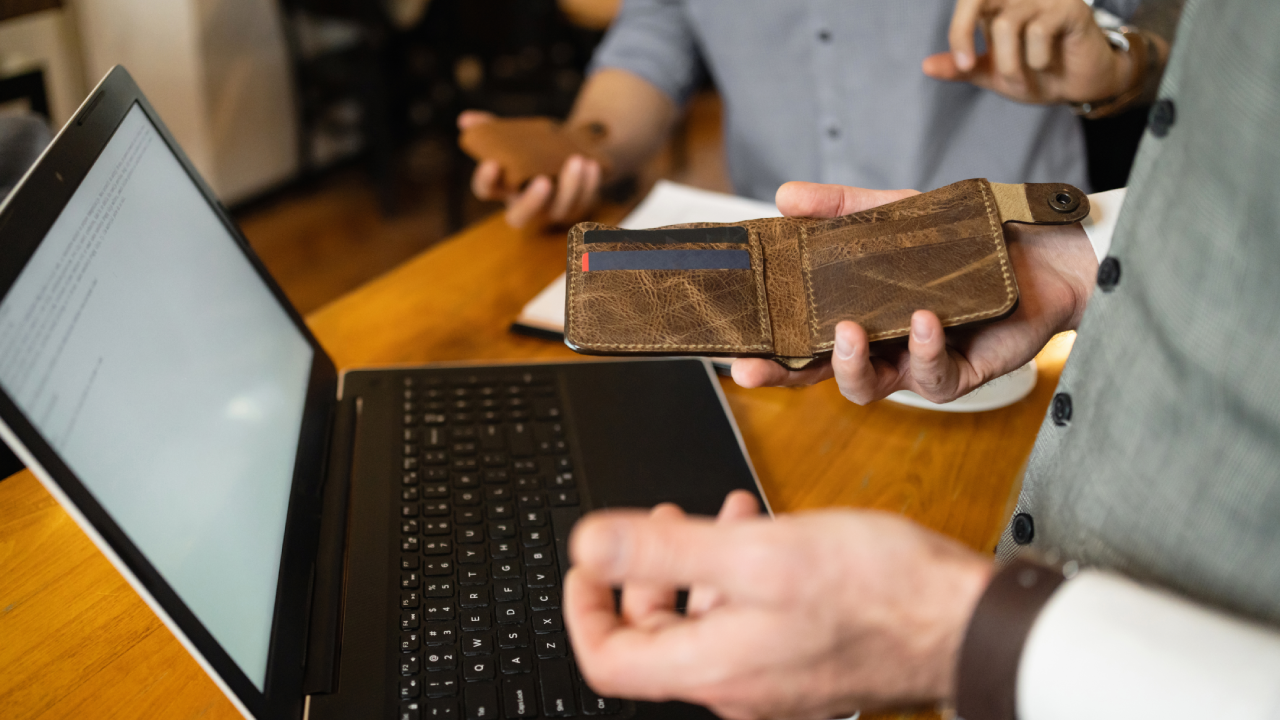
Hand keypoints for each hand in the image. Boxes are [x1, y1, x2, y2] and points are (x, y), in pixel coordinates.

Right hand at [459, 110, 602, 228]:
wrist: (570, 150)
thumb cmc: (535, 146)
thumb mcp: (515, 135)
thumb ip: (491, 127)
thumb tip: (466, 120)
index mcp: (503, 187)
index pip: (486, 191)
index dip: (486, 180)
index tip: (492, 163)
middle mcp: (525, 205)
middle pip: (519, 218)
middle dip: (532, 202)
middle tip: (543, 181)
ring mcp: (552, 211)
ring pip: (560, 209)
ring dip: (570, 187)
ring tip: (577, 160)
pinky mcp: (578, 207)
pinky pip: (585, 201)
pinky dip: (590, 184)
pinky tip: (592, 165)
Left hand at [564, 492, 993, 718]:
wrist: (966, 624)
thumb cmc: (879, 590)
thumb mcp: (757, 552)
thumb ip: (663, 551)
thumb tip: (587, 546)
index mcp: (713, 667)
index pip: (608, 660)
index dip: (583, 609)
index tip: (587, 566)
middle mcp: (739, 687)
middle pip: (656, 638)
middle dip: (649, 572)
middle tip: (662, 520)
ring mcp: (775, 682)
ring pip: (708, 623)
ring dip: (701, 564)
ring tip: (724, 510)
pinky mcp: (807, 667)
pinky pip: (752, 625)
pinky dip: (744, 578)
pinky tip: (769, 535)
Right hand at [731, 182, 1096, 403]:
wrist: (1044, 251)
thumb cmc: (968, 240)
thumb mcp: (895, 215)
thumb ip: (841, 207)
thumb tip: (784, 195)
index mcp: (858, 316)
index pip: (801, 342)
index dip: (767, 352)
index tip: (733, 352)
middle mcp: (880, 347)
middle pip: (818, 375)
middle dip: (783, 376)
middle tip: (752, 368)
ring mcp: (916, 364)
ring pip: (866, 388)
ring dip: (848, 364)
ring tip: (847, 330)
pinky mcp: (959, 373)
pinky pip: (931, 376)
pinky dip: (923, 347)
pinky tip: (923, 318)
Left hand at [921, 0, 1135, 104]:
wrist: (1077, 87)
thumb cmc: (1037, 74)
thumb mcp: (992, 74)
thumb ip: (961, 69)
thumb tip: (925, 65)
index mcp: (998, 6)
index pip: (968, 2)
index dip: (958, 30)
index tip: (963, 65)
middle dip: (965, 33)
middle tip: (970, 67)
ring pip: (1008, 24)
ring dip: (1010, 65)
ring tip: (1023, 79)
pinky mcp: (1071, 8)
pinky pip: (1040, 31)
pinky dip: (1038, 59)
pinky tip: (1048, 65)